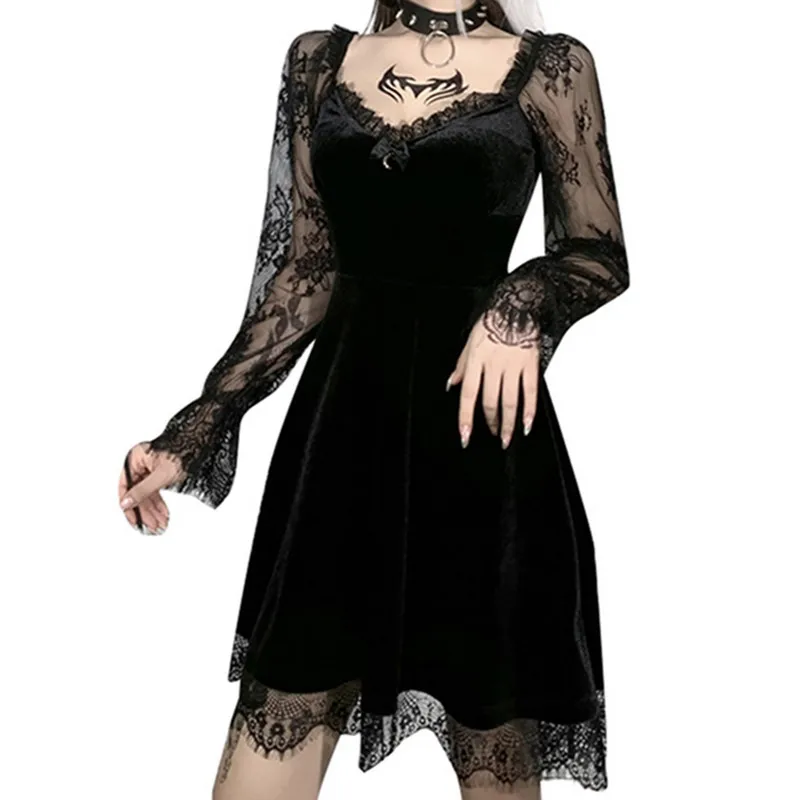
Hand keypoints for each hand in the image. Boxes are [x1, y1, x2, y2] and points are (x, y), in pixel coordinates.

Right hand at [118, 442, 182, 533]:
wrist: (199, 443)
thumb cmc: (182, 453)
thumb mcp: (161, 476)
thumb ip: (143, 490)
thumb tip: (126, 503)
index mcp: (135, 459)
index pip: (125, 487)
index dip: (129, 505)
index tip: (134, 520)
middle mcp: (140, 463)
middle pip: (138, 492)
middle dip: (146, 511)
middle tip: (151, 526)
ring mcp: (150, 468)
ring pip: (148, 494)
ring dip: (154, 510)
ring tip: (160, 524)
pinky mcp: (160, 472)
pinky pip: (156, 490)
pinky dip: (160, 503)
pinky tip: (164, 514)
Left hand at [446, 316, 539, 448]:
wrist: (516, 305)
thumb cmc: (491, 323)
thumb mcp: (469, 342)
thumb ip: (461, 366)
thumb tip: (452, 384)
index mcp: (476, 361)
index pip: (468, 395)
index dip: (465, 418)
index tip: (465, 435)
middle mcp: (493, 365)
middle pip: (490, 402)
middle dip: (490, 423)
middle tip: (493, 435)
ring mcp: (513, 366)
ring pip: (509, 401)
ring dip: (508, 424)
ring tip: (506, 437)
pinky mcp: (530, 364)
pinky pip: (530, 392)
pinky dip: (529, 411)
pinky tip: (526, 424)